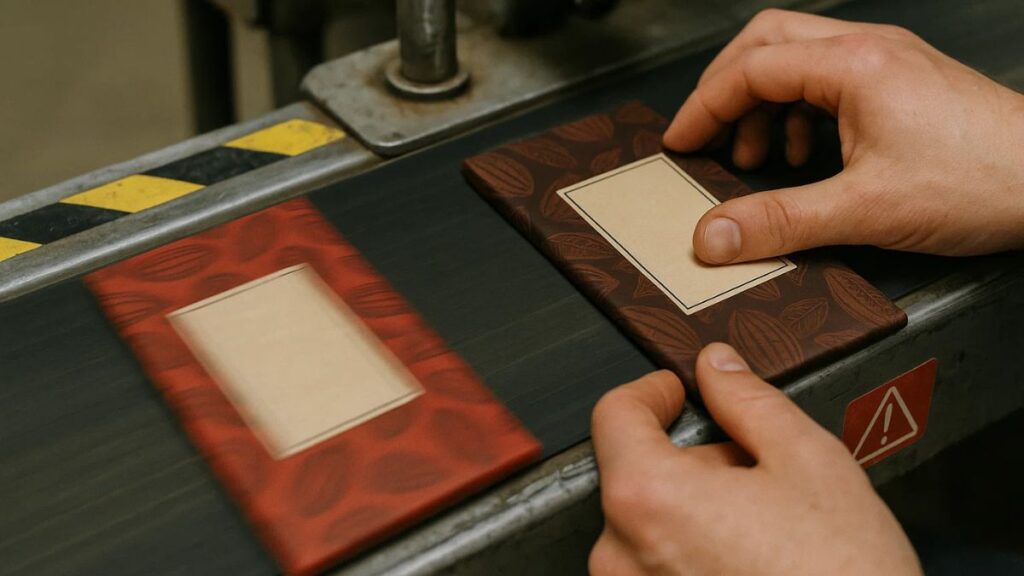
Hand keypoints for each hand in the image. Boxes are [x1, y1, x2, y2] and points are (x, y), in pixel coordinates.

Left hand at [589, 343, 921, 574]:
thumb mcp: (808, 462)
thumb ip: (749, 401)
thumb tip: (718, 367)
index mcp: (648, 498)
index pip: (614, 415)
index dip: (652, 392)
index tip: (677, 392)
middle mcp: (621, 555)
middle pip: (638, 473)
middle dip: (692, 461)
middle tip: (755, 474)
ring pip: (651, 523)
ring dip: (696, 510)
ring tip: (763, 528)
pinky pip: (656, 567)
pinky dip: (692, 552)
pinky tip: (747, 561)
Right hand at [663, 9, 1023, 263]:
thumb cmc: (984, 180)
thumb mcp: (865, 210)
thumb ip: (780, 221)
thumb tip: (715, 234)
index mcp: (854, 65)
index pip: (751, 68)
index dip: (704, 106)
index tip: (680, 142)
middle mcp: (870, 50)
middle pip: (768, 42)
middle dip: (727, 90)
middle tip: (705, 135)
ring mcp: (889, 63)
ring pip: (799, 60)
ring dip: (764, 105)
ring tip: (755, 158)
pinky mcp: (903, 84)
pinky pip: (830, 82)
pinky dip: (800, 115)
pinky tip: (805, 158)